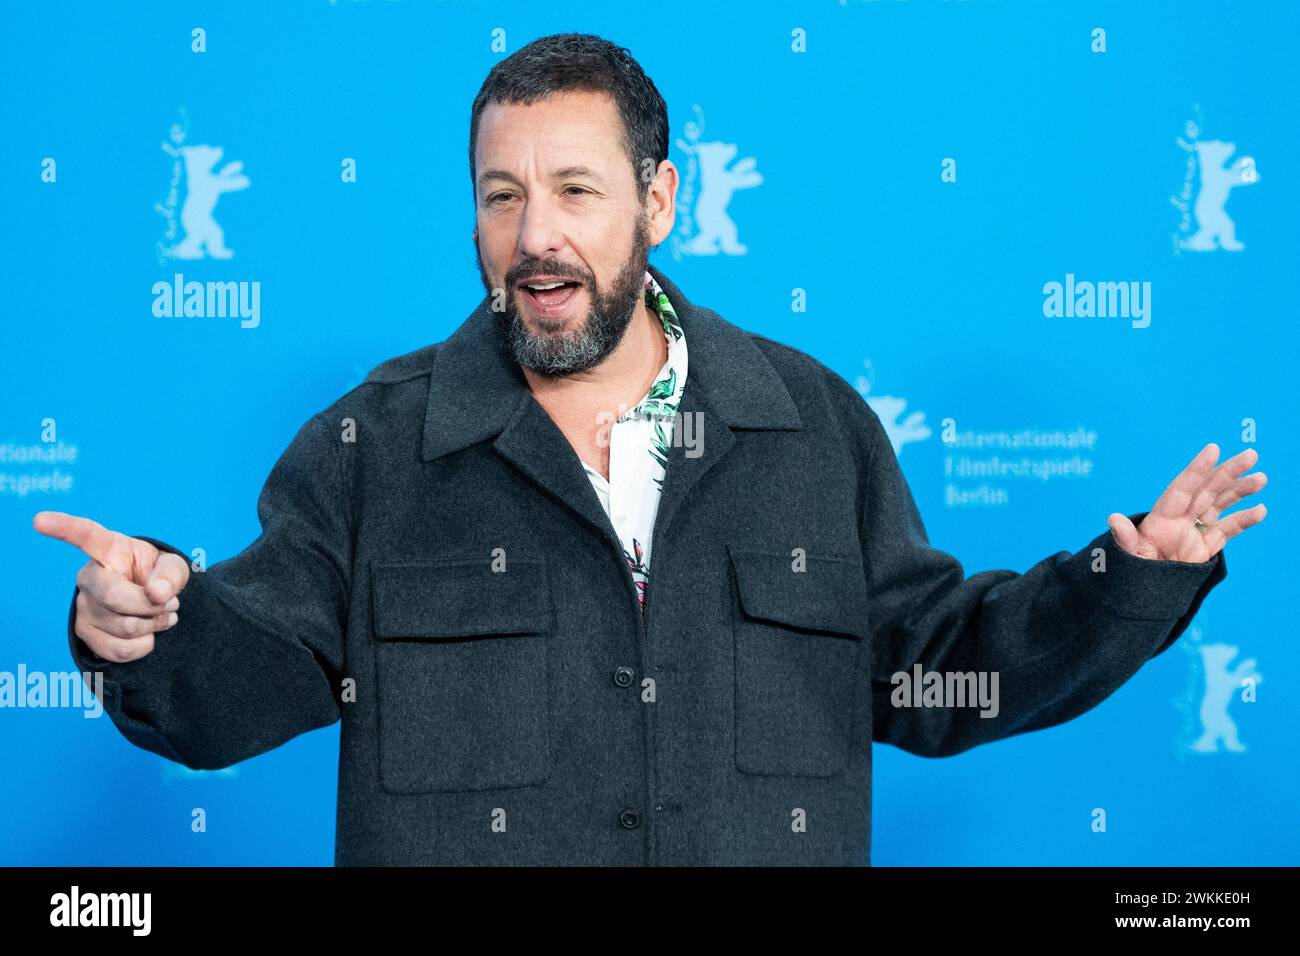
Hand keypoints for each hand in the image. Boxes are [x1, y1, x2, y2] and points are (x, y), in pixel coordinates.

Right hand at [33, 511, 191, 662]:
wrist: (153, 605)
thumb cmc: (159, 576)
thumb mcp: (174, 567)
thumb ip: (171, 574)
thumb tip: (157, 593)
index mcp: (108, 549)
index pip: (85, 535)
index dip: (63, 527)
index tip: (39, 519)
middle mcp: (88, 577)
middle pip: (117, 599)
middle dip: (154, 606)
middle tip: (171, 603)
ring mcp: (82, 607)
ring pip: (125, 628)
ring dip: (155, 625)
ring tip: (159, 614)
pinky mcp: (84, 633)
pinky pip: (121, 650)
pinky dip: (145, 645)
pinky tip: (147, 632)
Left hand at [1107, 443, 1266, 562]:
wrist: (1144, 592)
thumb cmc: (1132, 570)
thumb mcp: (1128, 555)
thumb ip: (1125, 537)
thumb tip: (1113, 519)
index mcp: (1162, 517)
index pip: (1181, 488)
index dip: (1197, 469)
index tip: (1213, 449)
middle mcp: (1180, 519)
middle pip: (1207, 490)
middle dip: (1227, 472)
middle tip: (1250, 455)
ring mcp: (1194, 531)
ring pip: (1220, 505)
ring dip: (1240, 491)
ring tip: (1261, 478)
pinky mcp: (1206, 546)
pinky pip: (1228, 529)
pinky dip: (1244, 520)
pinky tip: (1260, 510)